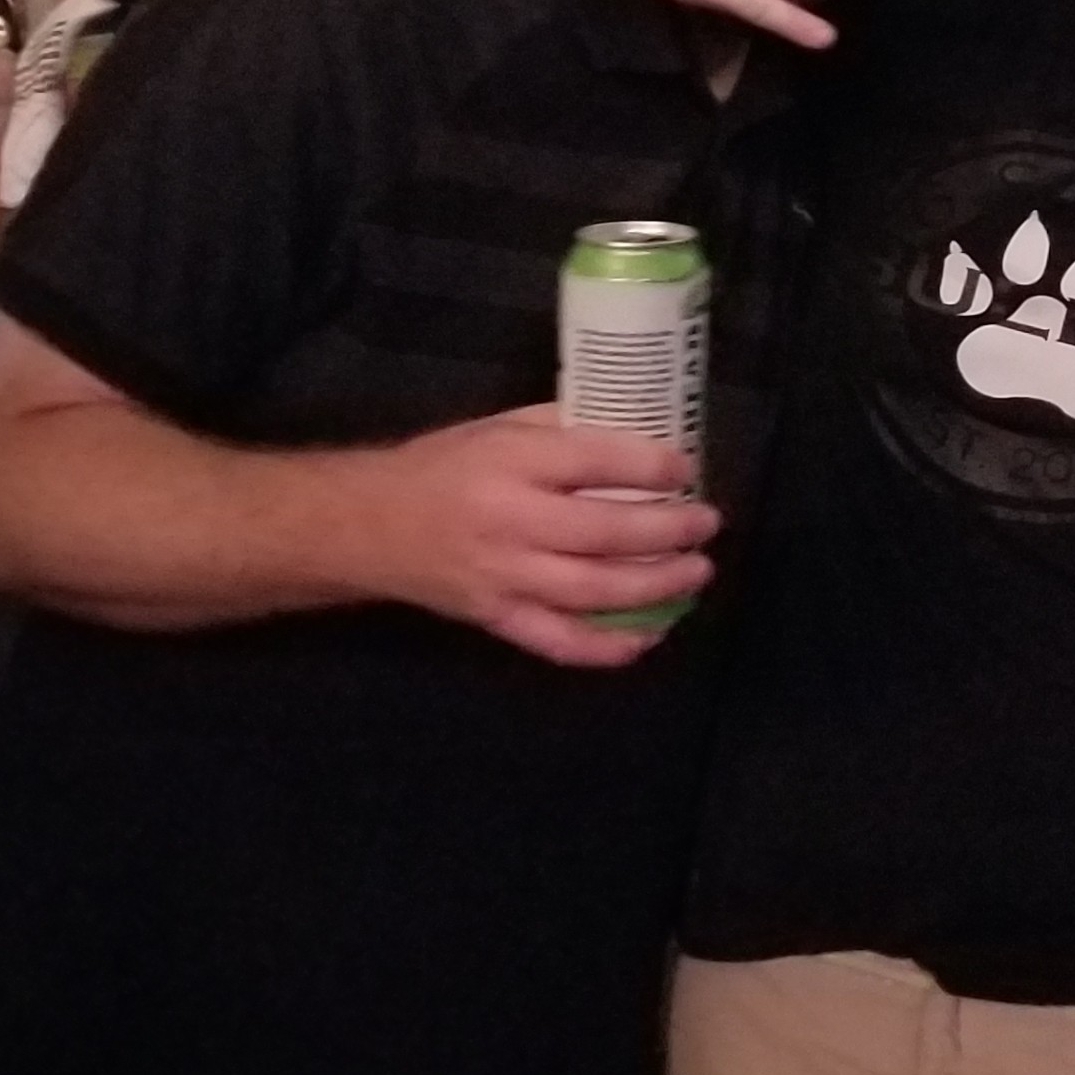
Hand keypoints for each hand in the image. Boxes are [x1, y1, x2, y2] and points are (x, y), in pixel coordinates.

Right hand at [371, 405, 719, 668]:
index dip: (651, 466)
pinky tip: (647, 637)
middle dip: (668, 531)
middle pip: (604, 533)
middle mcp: (510, 522)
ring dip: (655, 586)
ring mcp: (503, 577)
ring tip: (696, 573)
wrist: (367, 527)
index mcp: (510, 463)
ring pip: (592, 591)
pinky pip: (559, 642)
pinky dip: (607, 647)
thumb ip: (564, 430)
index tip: (686, 469)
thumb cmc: (443, 467)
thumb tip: (640, 437)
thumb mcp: (499, 428)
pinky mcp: (496, 618)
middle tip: (706, 525)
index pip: (594, 462)